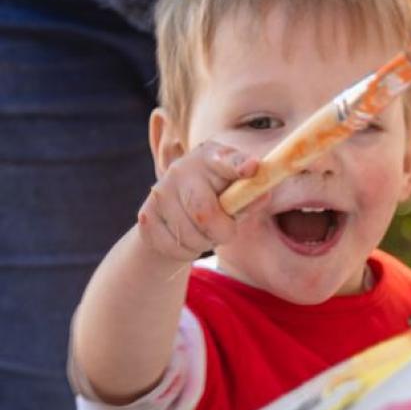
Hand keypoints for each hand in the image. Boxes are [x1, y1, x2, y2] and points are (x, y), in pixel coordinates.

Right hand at [137, 141, 258, 262]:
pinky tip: (185, 238)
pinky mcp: (146, 215)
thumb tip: (263, 195)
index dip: (238, 165)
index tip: (251, 168)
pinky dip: (186, 251)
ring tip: (202, 232)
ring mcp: (160, 191)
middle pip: (205, 212)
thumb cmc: (215, 201)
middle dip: (221, 231)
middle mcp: (182, 169)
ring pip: (191, 235)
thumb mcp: (234, 197)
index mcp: (211, 157)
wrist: (172, 216)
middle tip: (223, 231)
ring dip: (204, 243)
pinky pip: (174, 247)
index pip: (225, 161)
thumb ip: (248, 197)